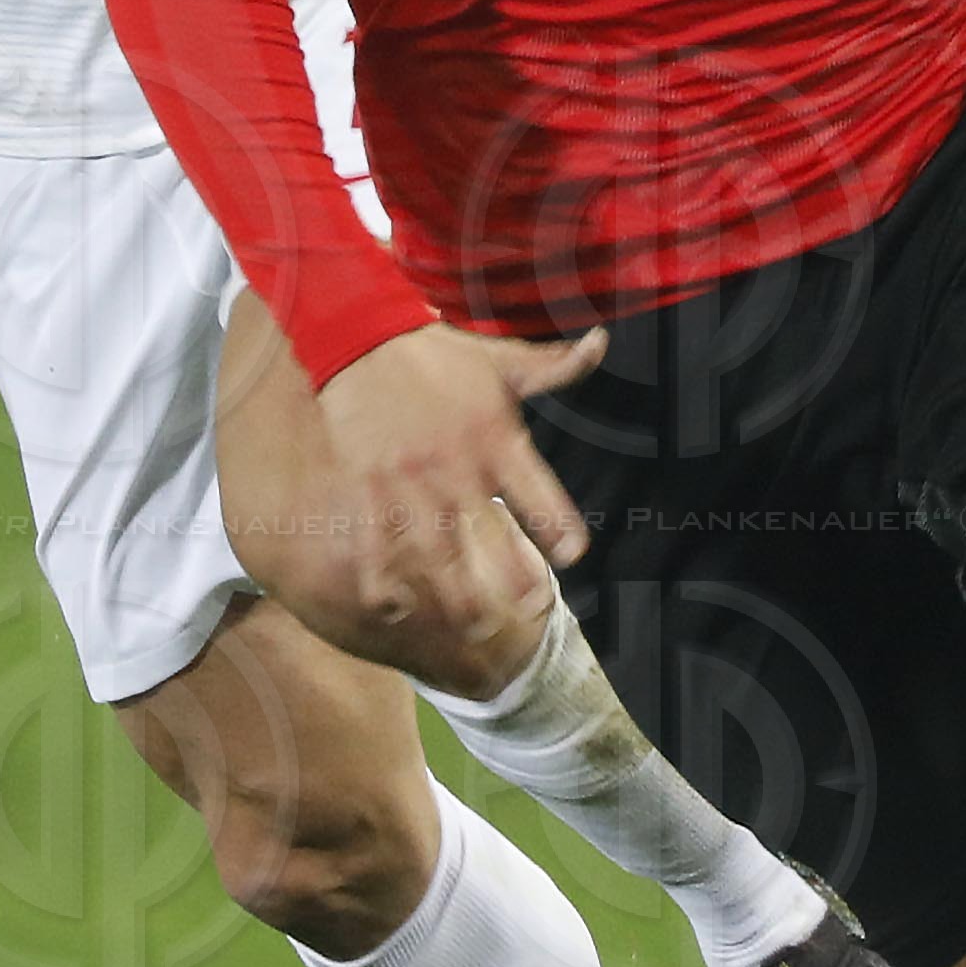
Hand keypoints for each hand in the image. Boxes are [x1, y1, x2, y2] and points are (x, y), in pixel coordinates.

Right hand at [312, 320, 607, 648]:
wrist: (363, 337)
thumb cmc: (438, 354)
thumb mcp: (501, 360)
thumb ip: (554, 365)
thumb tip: (602, 343)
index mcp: (497, 439)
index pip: (539, 494)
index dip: (558, 529)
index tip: (571, 555)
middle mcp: (457, 468)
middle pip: (490, 538)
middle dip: (512, 579)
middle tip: (530, 611)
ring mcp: (410, 484)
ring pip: (436, 555)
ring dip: (456, 596)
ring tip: (475, 629)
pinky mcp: (368, 488)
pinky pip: (376, 545)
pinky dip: (383, 581)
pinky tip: (394, 611)